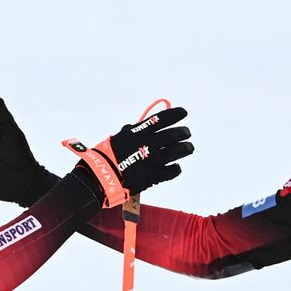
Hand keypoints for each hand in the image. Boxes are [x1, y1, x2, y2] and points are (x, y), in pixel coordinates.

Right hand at [70, 106, 193, 203]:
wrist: (101, 177)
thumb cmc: (107, 156)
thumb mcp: (119, 138)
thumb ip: (134, 132)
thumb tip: (144, 124)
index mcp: (137, 133)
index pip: (161, 119)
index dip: (175, 114)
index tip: (184, 113)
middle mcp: (147, 144)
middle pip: (173, 135)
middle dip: (183, 133)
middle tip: (187, 133)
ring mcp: (151, 161)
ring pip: (177, 152)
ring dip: (185, 148)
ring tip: (189, 147)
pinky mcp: (153, 176)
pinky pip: (172, 171)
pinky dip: (176, 168)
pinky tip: (177, 166)